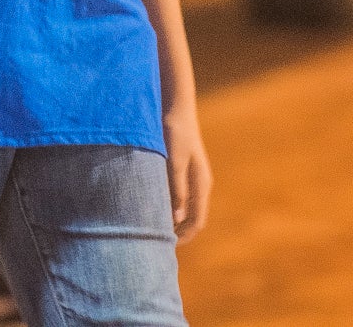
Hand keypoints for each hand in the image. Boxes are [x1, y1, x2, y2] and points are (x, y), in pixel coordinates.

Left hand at [164, 107, 212, 242]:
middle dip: (177, 231)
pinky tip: (152, 204)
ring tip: (151, 225)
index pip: (196, 221)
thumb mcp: (173, 162)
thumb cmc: (173, 132)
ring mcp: (193, 177)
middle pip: (193, 218)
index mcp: (201, 184)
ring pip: (186, 208)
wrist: (175, 106)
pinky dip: (170, 205)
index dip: (182, 237)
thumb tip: (177, 218)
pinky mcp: (184, 169)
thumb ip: (176, 189)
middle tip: (155, 240)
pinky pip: (180, 196)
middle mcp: (200, 184)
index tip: (164, 246)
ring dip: (173, 219)